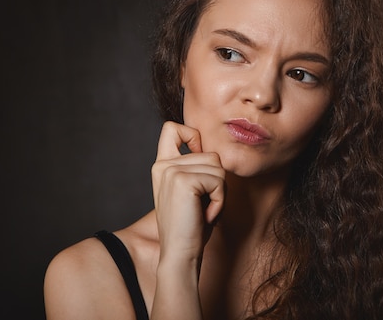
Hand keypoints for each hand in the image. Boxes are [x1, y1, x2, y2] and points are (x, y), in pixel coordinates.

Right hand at [151, 121, 225, 264]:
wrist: (180, 253)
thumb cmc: (191, 226)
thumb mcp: (191, 191)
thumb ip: (195, 168)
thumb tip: (214, 151)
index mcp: (162, 166)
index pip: (172, 128)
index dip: (192, 134)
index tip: (198, 158)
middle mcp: (163, 165)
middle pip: (211, 154)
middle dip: (217, 182)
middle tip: (203, 205)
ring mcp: (172, 171)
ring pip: (218, 167)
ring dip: (220, 192)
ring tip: (203, 210)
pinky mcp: (184, 180)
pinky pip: (219, 181)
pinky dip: (220, 200)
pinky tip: (205, 214)